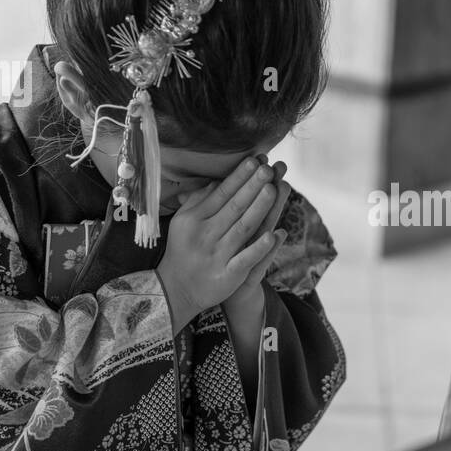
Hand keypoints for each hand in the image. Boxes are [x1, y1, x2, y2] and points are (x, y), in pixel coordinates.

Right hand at [154, 156, 279, 331]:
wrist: (176, 290)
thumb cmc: (184, 249)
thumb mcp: (185, 222)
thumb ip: (199, 201)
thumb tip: (216, 178)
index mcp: (195, 218)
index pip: (221, 193)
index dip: (239, 177)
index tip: (255, 160)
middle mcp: (205, 234)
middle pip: (234, 207)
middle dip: (252, 187)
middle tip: (269, 169)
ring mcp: (216, 255)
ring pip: (242, 229)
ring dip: (258, 209)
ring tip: (273, 190)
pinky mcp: (226, 275)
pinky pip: (244, 259)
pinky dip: (259, 248)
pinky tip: (274, 235)